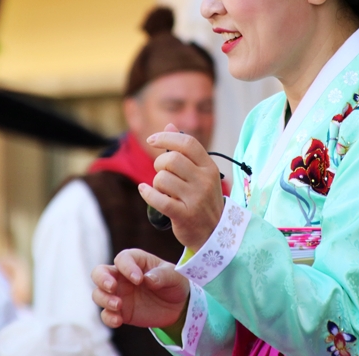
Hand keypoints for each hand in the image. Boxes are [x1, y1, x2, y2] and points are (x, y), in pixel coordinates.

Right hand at [91, 249, 189, 331]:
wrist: (178, 306)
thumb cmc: (174, 283)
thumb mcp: (174, 276)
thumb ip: (161, 275)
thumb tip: (148, 279)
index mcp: (135, 261)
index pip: (122, 259)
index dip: (126, 267)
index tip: (139, 279)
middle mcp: (122, 276)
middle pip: (99, 272)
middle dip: (101, 279)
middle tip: (112, 287)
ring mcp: (119, 294)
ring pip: (98, 294)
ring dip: (104, 299)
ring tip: (118, 305)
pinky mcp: (120, 312)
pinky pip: (106, 314)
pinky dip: (108, 318)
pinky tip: (118, 321)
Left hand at [141, 123, 223, 251]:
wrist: (214, 234)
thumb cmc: (202, 200)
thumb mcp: (200, 174)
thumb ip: (185, 150)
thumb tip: (169, 125)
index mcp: (209, 167)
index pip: (187, 143)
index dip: (166, 138)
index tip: (151, 140)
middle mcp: (204, 181)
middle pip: (171, 159)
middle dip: (158, 164)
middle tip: (160, 173)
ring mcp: (196, 198)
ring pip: (162, 179)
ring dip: (156, 183)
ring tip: (162, 190)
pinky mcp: (185, 215)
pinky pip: (159, 199)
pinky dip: (147, 194)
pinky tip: (145, 191)